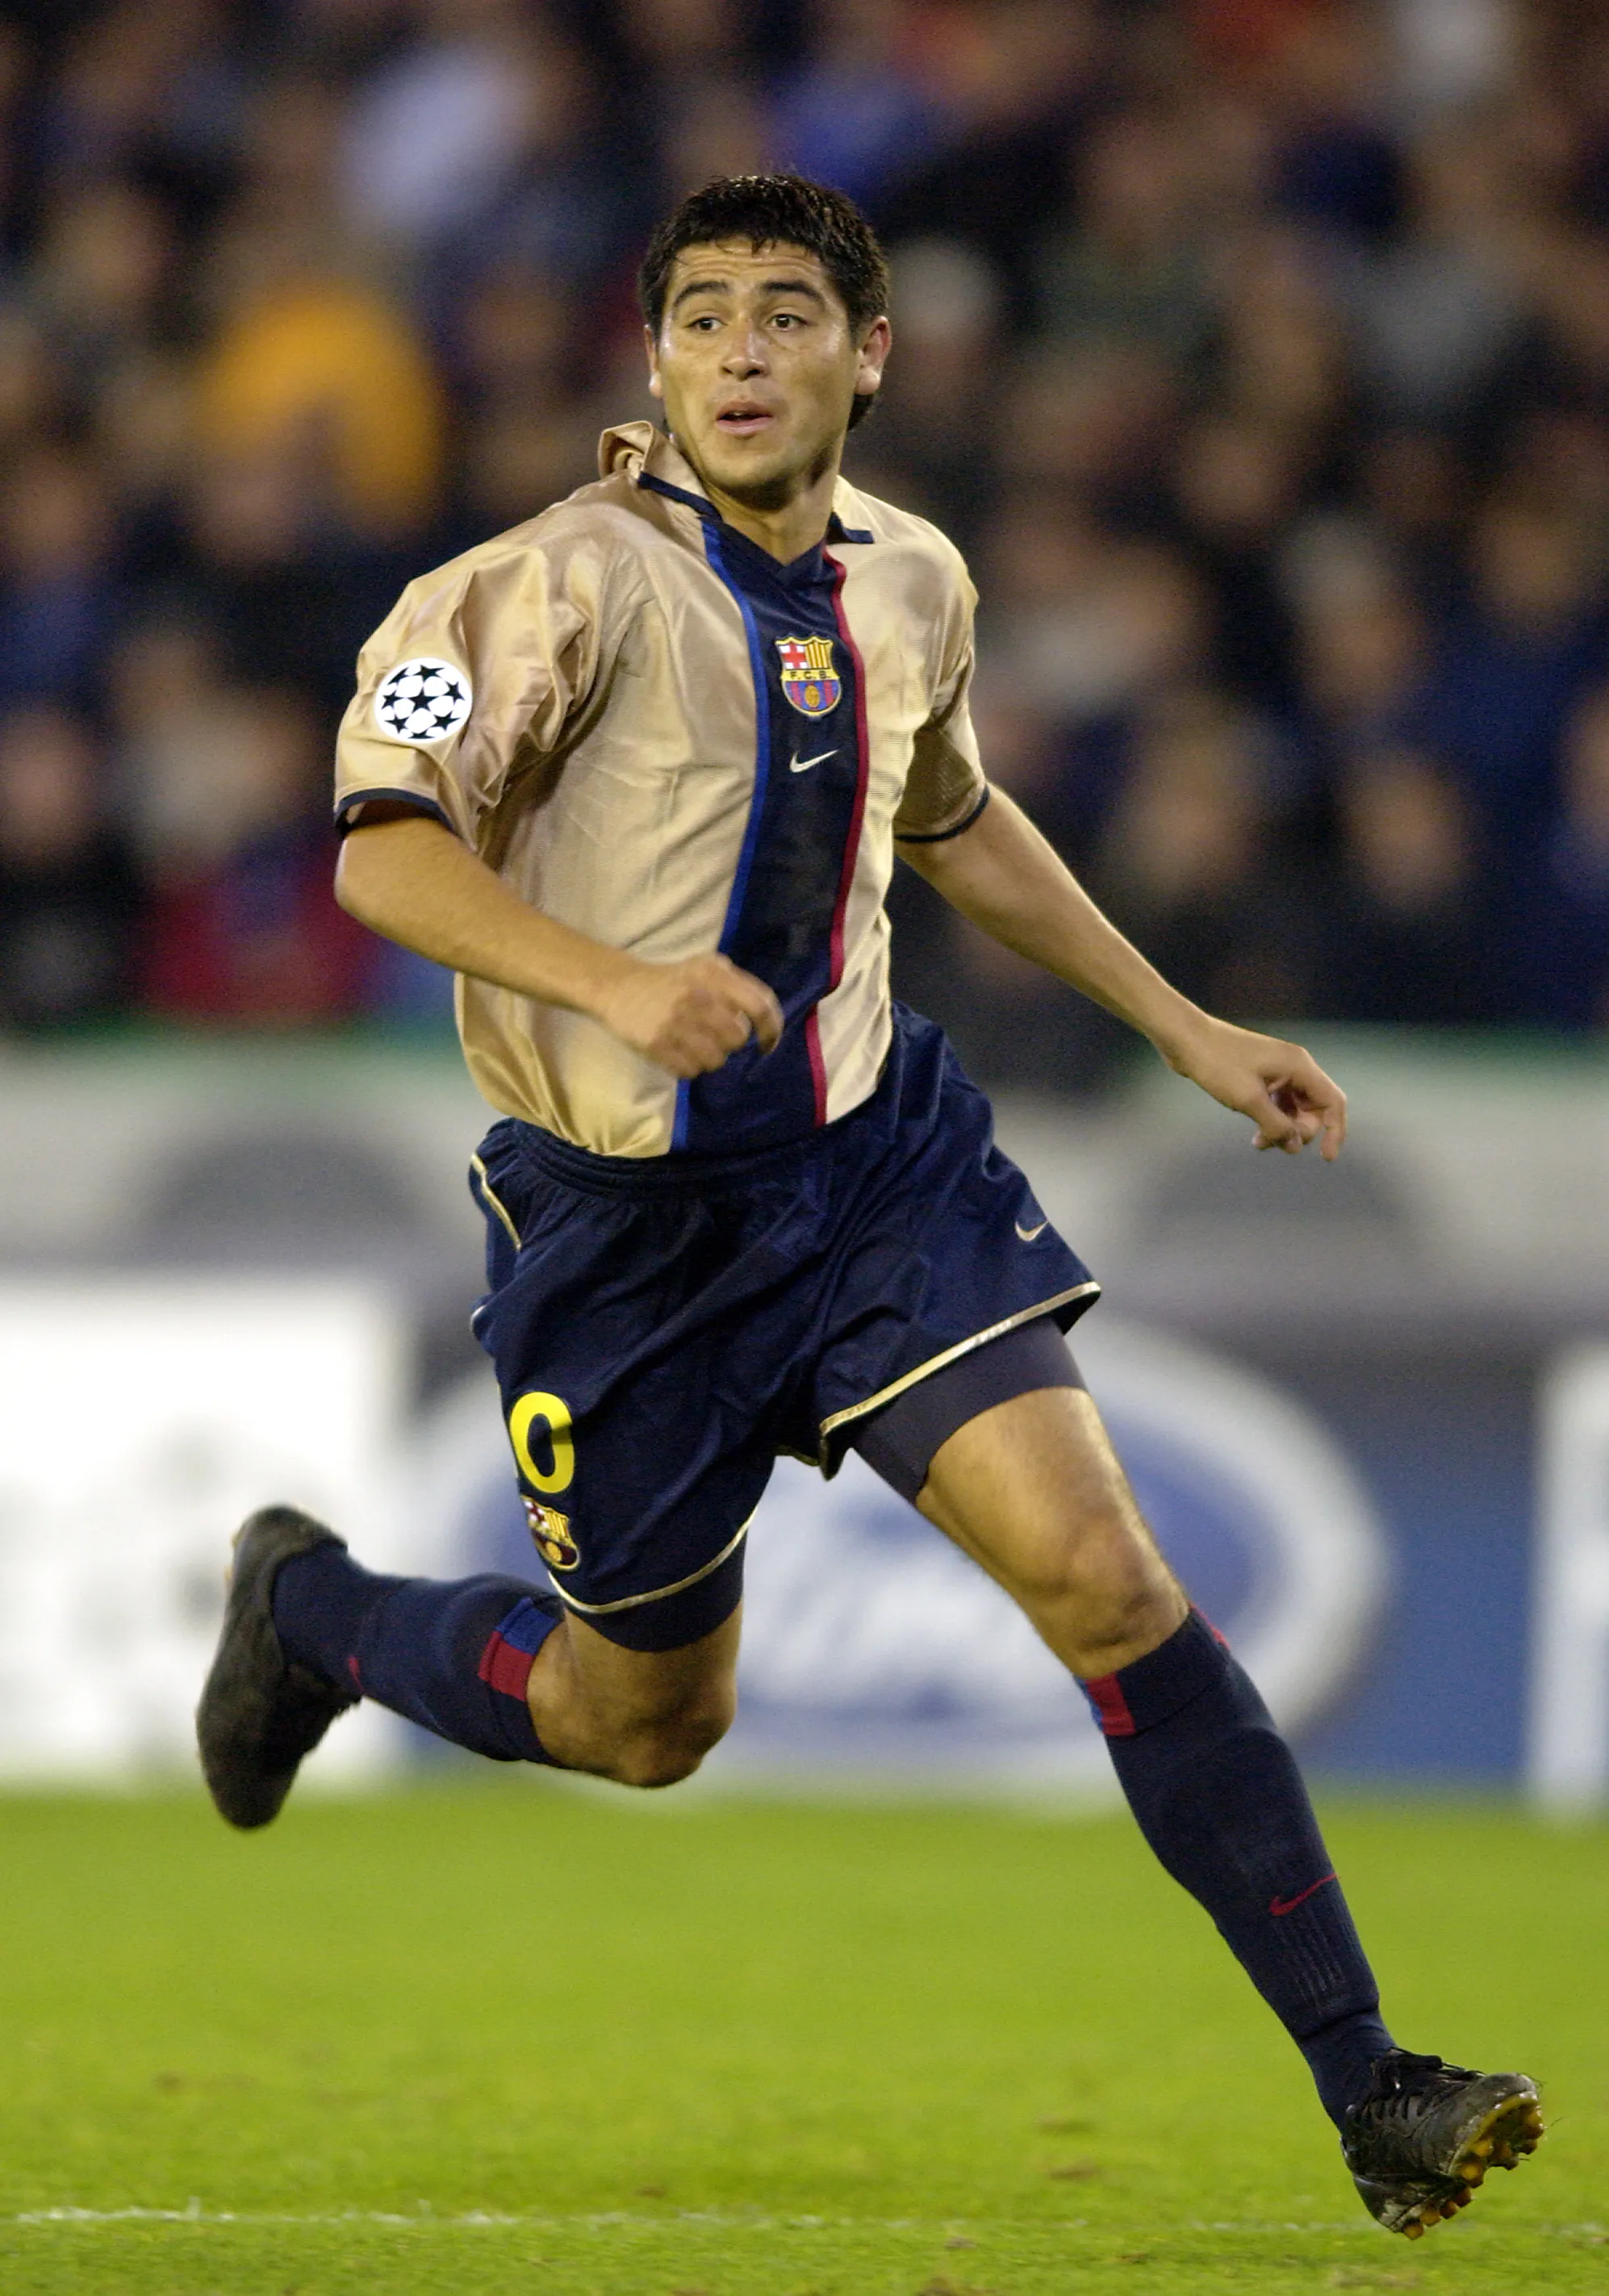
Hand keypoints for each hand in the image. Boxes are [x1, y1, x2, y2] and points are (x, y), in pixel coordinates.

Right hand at [593, 952, 783, 1078]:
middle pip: (737, 1038)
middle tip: (715, 1035)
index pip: (759, 1005)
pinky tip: (679, 1052)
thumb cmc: (672, 979)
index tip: (767, 1044)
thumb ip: (737, 986)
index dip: (771, 1029)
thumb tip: (766, 1020)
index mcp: (713, 974)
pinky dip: (689, 1067)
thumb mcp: (706, 967)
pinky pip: (690, 1071)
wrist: (619, 986)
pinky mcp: (656, 1045)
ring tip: (695, 1044)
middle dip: (730, 1042)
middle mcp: (697, 997)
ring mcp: (675, 1023)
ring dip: (710, 1057)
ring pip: (716, 1060)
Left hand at [1159, 1015, 1346, 1160]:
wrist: (1185, 1039)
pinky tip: (1256, 1136)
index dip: (1334, 1131)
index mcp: (1299, 1066)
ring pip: (1295, 1109)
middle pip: (1315, 1108)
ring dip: (1283, 1129)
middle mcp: (1294, 1066)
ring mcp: (1278, 1070)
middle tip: (1272, 1143)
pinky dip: (1271, 1121)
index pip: (1333, 1102)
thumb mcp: (1249, 1100)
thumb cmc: (1216, 1064)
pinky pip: (1279, 1104)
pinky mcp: (1262, 1076)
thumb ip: (1276, 1125)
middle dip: (1299, 1131)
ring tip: (1259, 1144)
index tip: (1325, 1158)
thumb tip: (1296, 1146)